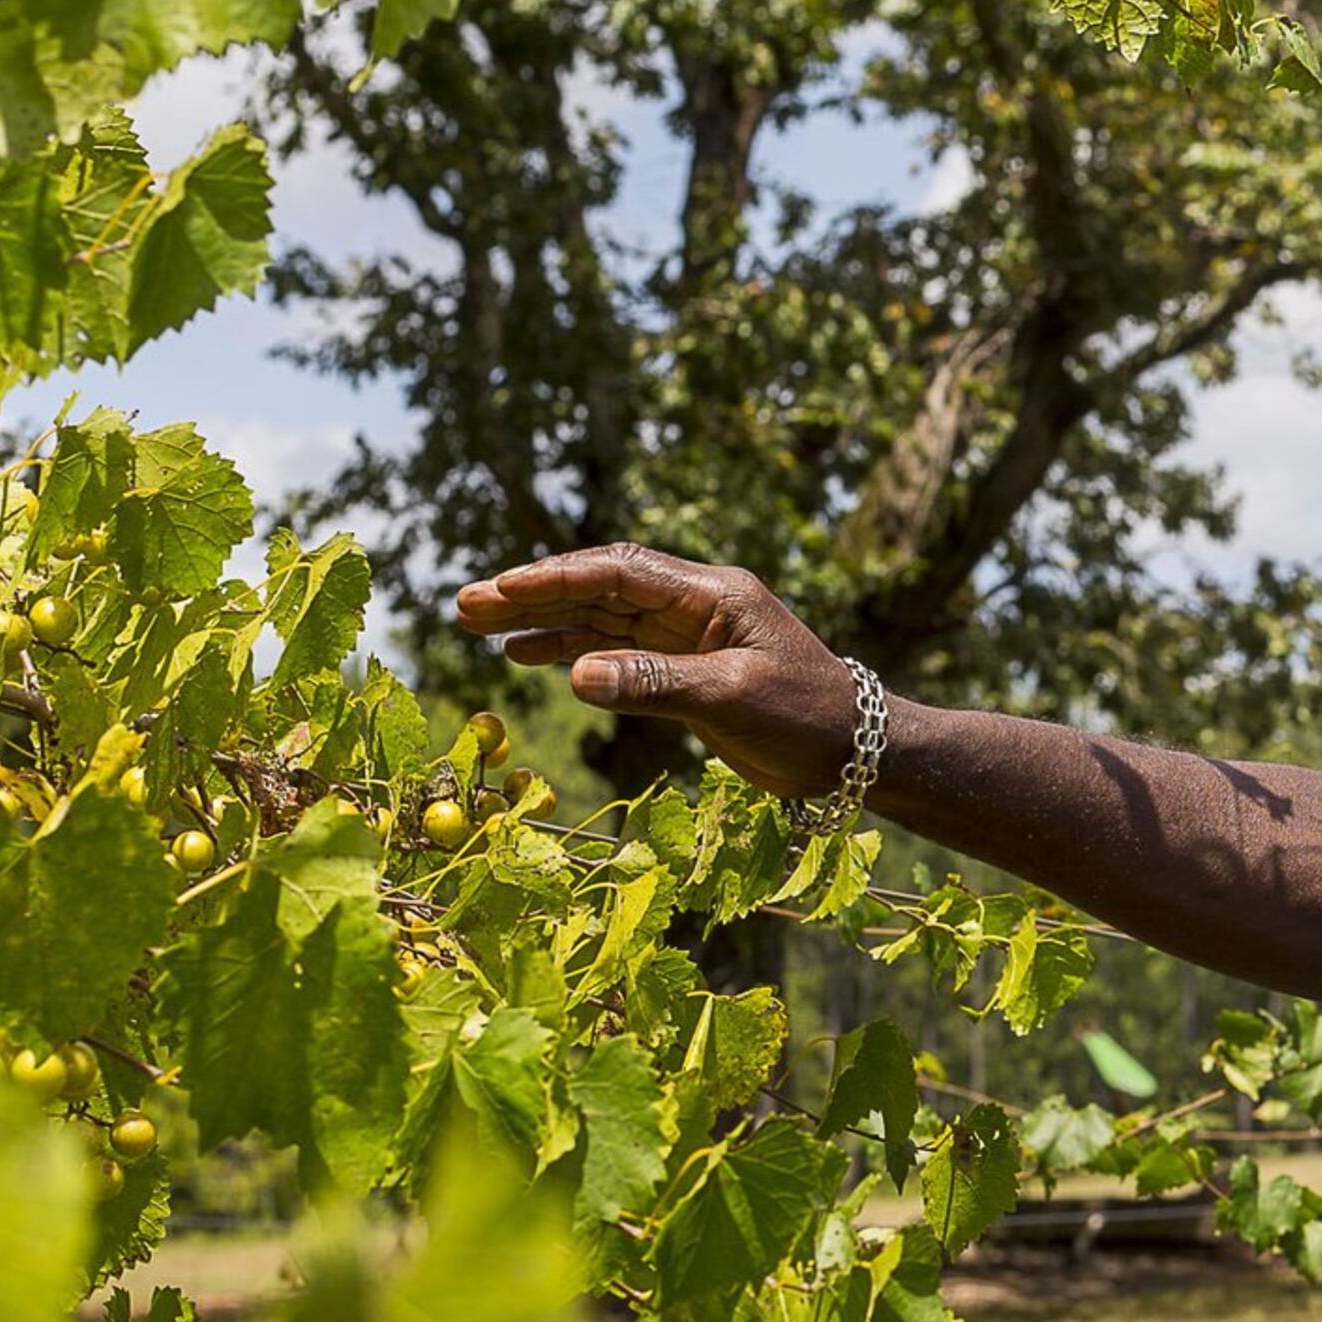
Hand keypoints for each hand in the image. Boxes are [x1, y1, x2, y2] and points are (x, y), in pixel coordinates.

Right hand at [453, 546, 871, 796]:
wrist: (857, 749)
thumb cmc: (808, 718)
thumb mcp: (732, 699)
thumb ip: (655, 684)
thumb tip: (576, 675)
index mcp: (714, 594)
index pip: (620, 572)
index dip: (556, 580)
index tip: (500, 591)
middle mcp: (696, 604)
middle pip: (600, 587)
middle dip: (534, 595)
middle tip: (464, 606)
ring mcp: (689, 634)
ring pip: (603, 618)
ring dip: (544, 622)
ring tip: (480, 629)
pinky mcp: (686, 668)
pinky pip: (619, 650)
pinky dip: (574, 651)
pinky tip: (532, 657)